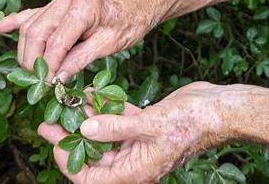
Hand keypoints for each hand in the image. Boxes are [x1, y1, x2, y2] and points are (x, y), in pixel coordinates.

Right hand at [0, 0, 152, 80]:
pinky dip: (14, 22)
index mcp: (84, 6)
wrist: (139, 4)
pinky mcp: (58, 4)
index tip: (47, 87)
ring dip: (26, 51)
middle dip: (32, 61)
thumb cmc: (130, 23)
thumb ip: (80, 59)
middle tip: (39, 84)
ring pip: (31, 27)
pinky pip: (31, 14)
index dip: (48, 67)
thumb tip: (55, 80)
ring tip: (30, 73)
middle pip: (36, 33)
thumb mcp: (110, 44)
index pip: (55, 42)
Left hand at [38, 82, 230, 182]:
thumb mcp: (150, 126)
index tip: (53, 138)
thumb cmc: (191, 124)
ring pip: (104, 135)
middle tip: (49, 119)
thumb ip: (115, 129)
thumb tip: (84, 129)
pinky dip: (106, 108)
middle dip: (71, 136)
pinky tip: (92, 93)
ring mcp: (139, 143)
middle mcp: (134, 162)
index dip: (69, 160)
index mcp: (134, 173)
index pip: (90, 177)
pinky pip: (119, 121)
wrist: (218, 110)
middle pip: (93, 155)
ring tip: (68, 100)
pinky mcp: (146, 126)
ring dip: (87, 119)